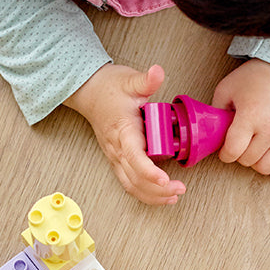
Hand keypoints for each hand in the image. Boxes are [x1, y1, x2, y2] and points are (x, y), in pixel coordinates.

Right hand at [65, 63, 186, 205]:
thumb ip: (146, 80)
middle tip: (180, 189)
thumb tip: (157, 73)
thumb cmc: (109, 88)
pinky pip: (129, 183)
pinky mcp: (117, 160)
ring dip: (152, 196)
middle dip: (158, 190)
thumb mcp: (129, 80)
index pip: (134, 157)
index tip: (164, 179)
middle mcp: (117, 149)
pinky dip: (145, 193)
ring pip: (131, 186)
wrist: (89, 92)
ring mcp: (115, 157)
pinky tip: (161, 195)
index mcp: (122, 131)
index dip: (149, 172)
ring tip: (174, 196)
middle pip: (135, 179)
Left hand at [212, 59, 269, 180]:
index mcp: (251, 116)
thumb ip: (216, 114)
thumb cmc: (255, 78)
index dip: (224, 154)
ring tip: (254, 148)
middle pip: (248, 160)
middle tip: (239, 143)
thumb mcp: (226, 90)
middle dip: (238, 155)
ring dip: (256, 162)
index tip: (224, 149)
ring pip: (266, 168)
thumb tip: (211, 135)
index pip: (233, 151)